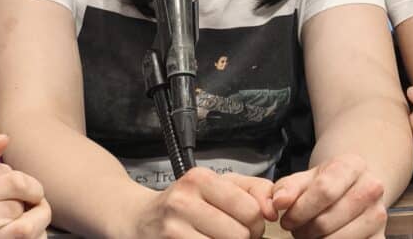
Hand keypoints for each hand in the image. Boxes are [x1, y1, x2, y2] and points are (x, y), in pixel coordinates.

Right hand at [130, 167, 275, 238]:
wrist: (138, 220)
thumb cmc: (186, 204)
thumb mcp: (217, 185)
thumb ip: (253, 190)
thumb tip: (273, 209)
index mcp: (200, 179)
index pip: (251, 210)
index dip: (255, 224)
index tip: (245, 224)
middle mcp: (183, 201)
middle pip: (240, 235)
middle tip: (229, 236)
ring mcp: (172, 230)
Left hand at [272, 154, 386, 238]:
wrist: (354, 188)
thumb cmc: (326, 183)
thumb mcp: (305, 178)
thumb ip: (288, 188)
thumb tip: (278, 203)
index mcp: (353, 165)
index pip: (323, 191)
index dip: (299, 210)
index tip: (285, 220)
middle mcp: (372, 188)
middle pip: (327, 220)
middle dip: (304, 230)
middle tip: (295, 230)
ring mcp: (379, 215)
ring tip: (308, 234)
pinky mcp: (381, 237)